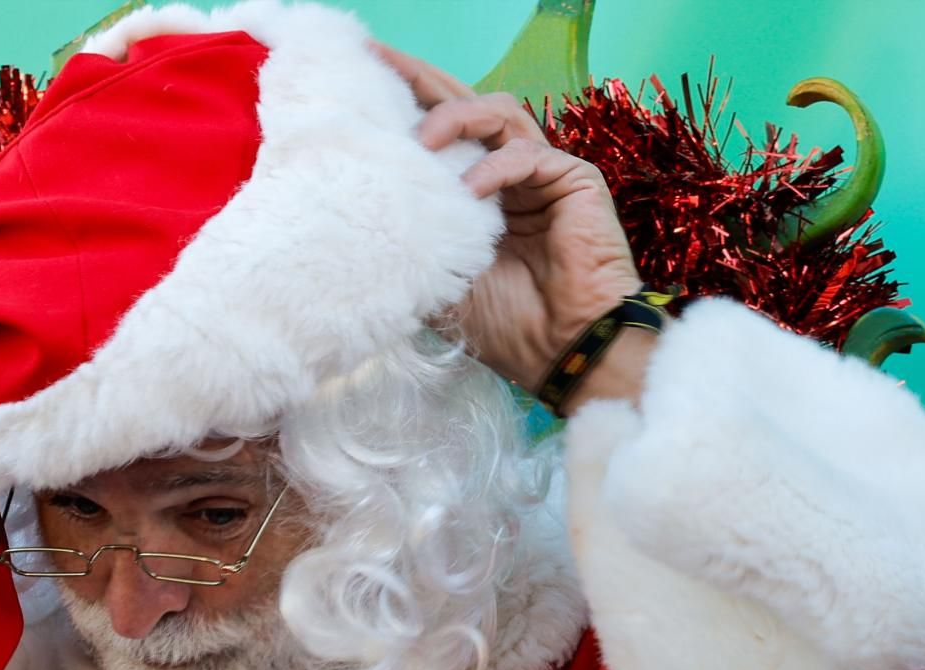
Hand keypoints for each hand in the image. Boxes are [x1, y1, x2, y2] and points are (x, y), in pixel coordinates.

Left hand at [375, 44, 650, 405]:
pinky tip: (471, 192)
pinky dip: (495, 167)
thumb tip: (350, 226)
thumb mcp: (436, 281)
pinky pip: (527, 153)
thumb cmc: (505, 324)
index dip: (403, 102)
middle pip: (464, 104)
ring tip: (421, 141)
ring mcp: (542, 172)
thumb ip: (409, 243)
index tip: (360, 79)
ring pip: (498, 111)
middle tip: (380, 61)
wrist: (559, 351)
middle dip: (420, 80)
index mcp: (475, 191)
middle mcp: (508, 172)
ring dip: (455, 118)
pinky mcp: (574, 180)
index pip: (437, 132)